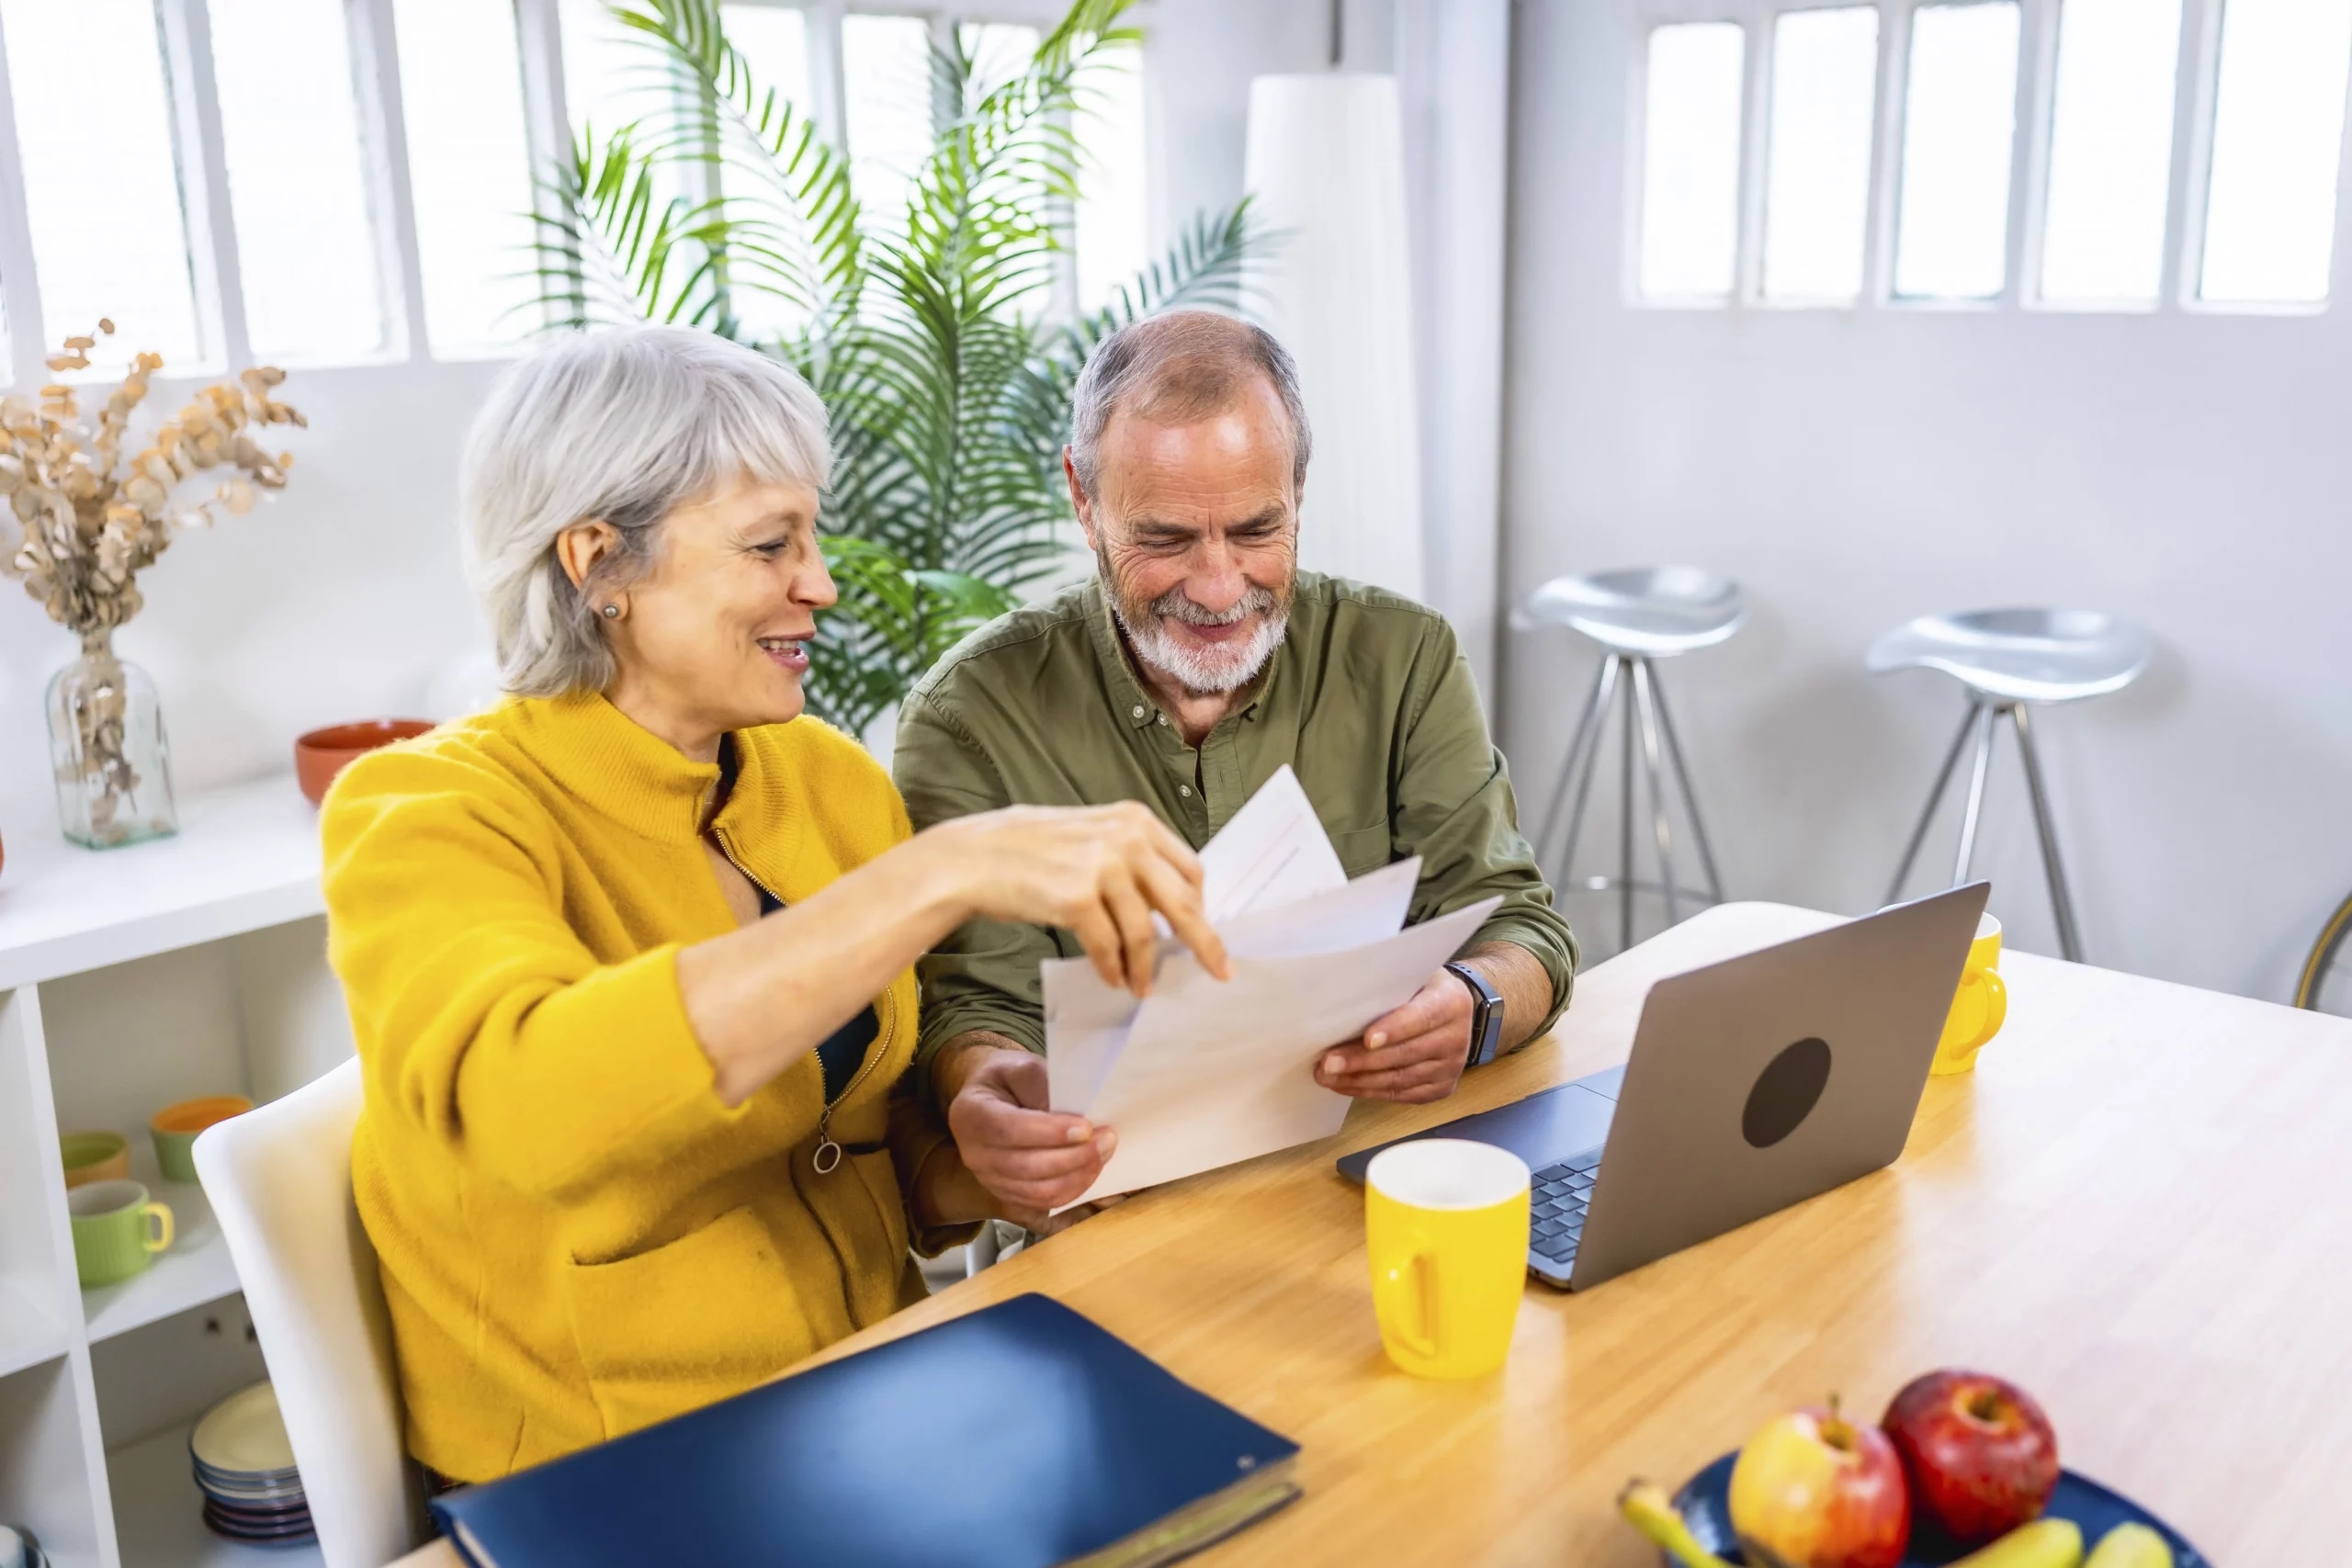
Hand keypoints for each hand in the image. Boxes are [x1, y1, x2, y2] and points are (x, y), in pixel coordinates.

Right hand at [926, 802, 1229, 996]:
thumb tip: (1168, 904)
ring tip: (1141, 987)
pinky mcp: (1076, 898)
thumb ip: (1131, 858)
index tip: (1205, 933)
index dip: (1201, 907)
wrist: (972, 858)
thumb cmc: (1029, 850)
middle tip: (1218, 972)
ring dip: (1145, 966)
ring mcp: (1101, 866)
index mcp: (1135, 820)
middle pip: (1182, 901)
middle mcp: (1125, 838)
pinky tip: (1112, 978)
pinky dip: (1114, 968)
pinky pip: (1109, 946)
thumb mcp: (1091, 835)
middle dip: (1203, 942)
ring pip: (1145, 931)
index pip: (1189, 869)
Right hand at [945, 1044, 1117, 1215]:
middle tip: (1107, 1140)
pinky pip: (1043, 1205)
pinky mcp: (1007, 1195)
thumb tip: (1073, 1114)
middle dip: (1073, 1157)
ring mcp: (989, 1179)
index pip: (1010, 1130)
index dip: (1049, 1132)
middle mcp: (974, 1154)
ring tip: (1104, 1153)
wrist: (992, 1098)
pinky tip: (1093, 1174)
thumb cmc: (1008, 1080)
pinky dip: (1073, 1193)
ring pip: (1037, 1192)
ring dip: (1078, 1177)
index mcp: (971, 1115)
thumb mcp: (1021, 1067)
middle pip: (1025, 1167)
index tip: (1086, 1127)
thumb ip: (1042, 1086)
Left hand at [1313, 966, 1472, 1102]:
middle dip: (1362, 1061)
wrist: (1456, 1011)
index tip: (1366, 1039)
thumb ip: (1389, 985)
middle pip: (1405, 1053)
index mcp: (1451, 1002)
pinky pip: (1403, 1095)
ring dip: (1360, 1080)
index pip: (1421, 1017)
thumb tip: (1341, 994)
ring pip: (1401, 1079)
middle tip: (1328, 1063)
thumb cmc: (1422, 988)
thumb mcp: (1413, 975)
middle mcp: (1456, 1037)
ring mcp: (1452, 1067)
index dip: (1394, 1030)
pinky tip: (1347, 1085)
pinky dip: (1371, 1092)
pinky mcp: (1442, 1087)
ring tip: (1328, 1076)